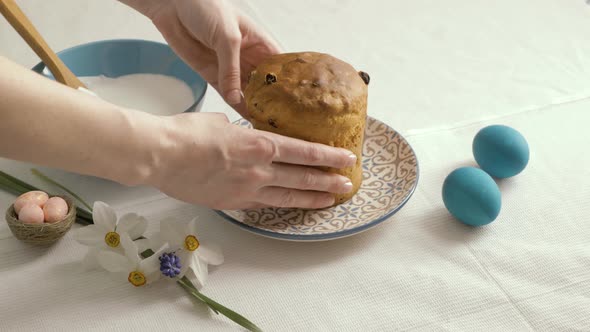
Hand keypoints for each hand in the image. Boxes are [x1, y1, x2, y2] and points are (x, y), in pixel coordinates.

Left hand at [123, 0, 279, 116]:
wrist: (172, 5)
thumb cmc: (205, 7)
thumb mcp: (226, 36)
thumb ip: (231, 68)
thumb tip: (236, 96)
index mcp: (259, 43)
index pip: (280, 66)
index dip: (288, 83)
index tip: (296, 101)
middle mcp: (248, 57)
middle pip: (266, 83)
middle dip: (273, 100)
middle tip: (283, 120)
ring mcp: (231, 68)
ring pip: (248, 92)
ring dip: (255, 106)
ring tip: (267, 123)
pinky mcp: (213, 75)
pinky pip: (227, 94)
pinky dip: (235, 106)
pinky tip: (246, 117)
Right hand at [148, 113, 356, 209]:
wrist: (160, 156)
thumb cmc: (187, 133)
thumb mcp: (220, 122)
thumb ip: (239, 132)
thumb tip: (241, 135)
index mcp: (259, 144)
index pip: (304, 151)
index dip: (329, 155)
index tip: (346, 157)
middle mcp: (259, 169)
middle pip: (303, 176)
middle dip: (328, 180)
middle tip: (346, 183)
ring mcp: (247, 189)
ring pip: (288, 196)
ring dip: (312, 198)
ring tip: (330, 200)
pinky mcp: (233, 202)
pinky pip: (264, 205)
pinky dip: (281, 205)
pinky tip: (291, 206)